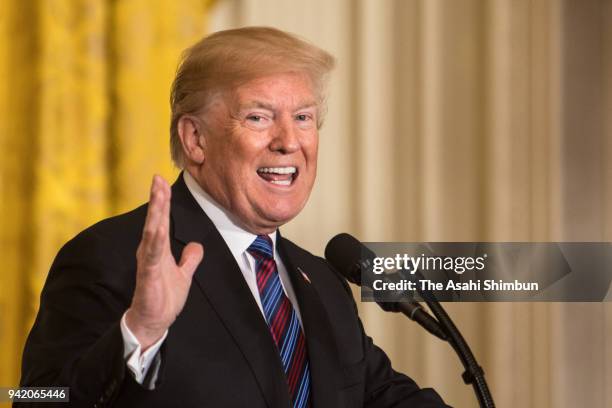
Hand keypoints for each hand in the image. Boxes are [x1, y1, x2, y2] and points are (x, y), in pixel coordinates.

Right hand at [125, 175, 203, 349]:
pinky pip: (152, 255)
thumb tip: (196, 245)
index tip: (161, 180)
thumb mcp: (184, 275)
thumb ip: (190, 260)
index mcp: (158, 249)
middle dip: (157, 199)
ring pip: (152, 232)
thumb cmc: (164, 298)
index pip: (161, 219)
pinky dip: (155, 240)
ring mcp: (148, 262)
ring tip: (158, 194)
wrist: (153, 322)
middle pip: (155, 220)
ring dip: (156, 213)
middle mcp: (151, 251)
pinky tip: (158, 227)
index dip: (162, 200)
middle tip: (157, 178)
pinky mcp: (148, 275)